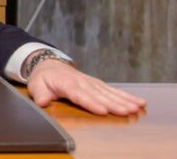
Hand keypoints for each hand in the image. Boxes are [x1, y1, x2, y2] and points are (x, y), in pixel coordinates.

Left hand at [27, 59, 145, 115]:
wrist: (50, 66)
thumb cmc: (43, 79)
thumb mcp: (36, 85)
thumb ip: (40, 94)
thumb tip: (42, 102)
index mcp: (66, 83)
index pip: (79, 94)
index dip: (91, 103)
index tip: (102, 110)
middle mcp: (82, 82)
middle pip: (99, 94)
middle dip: (114, 103)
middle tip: (127, 111)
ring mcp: (92, 83)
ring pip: (110, 92)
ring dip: (124, 100)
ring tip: (138, 107)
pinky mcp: (99, 85)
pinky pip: (114, 91)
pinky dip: (127, 96)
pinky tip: (140, 102)